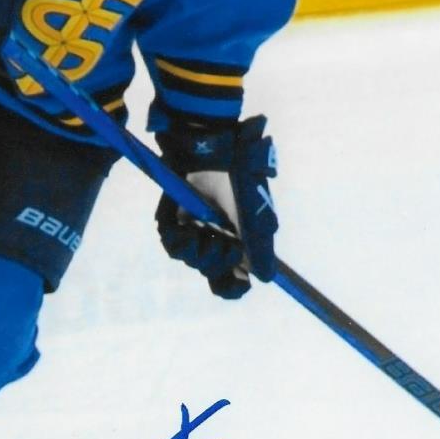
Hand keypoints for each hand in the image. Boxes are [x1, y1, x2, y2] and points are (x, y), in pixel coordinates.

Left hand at [155, 115, 278, 298]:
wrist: (213, 151)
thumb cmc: (240, 180)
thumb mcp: (256, 218)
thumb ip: (261, 249)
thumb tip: (266, 278)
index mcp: (238, 239)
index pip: (233, 278)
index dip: (234, 288)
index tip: (241, 285)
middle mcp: (216, 237)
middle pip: (213, 273)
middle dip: (220, 264)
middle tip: (228, 244)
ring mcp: (195, 229)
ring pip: (192, 260)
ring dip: (201, 252)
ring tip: (208, 230)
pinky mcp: (174, 220)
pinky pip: (172, 244)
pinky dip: (181, 240)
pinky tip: (190, 226)